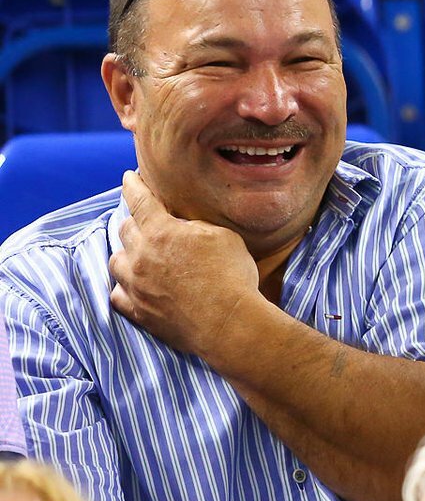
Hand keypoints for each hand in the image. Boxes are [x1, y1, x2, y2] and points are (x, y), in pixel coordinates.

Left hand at [109, 172, 260, 358]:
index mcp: (161, 231)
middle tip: (144, 221)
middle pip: (125, 229)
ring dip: (126, 254)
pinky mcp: (138, 311)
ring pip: (116, 261)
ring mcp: (135, 285)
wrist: (228, 322)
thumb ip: (195, 227)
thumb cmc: (232, 276)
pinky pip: (118, 294)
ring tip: (137, 255)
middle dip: (134, 221)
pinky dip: (124, 287)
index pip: (139, 199)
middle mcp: (141, 256)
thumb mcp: (223, 237)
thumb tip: (182, 228)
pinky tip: (133, 287)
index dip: (133, 185)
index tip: (129, 177)